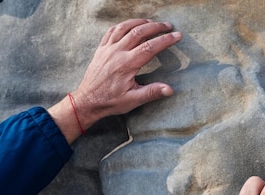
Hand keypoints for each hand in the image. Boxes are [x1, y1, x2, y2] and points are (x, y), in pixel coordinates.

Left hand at [49, 19, 181, 143]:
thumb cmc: (110, 101)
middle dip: (156, 27)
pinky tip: (130, 25)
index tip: (177, 36)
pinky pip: (112, 31)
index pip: (150, 47)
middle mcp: (117, 53)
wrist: (88, 101)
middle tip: (168, 25)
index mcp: (126, 64)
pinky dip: (123, 25)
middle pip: (139, 32)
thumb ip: (151, 93)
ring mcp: (107, 49)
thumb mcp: (133, 100)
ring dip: (140, 22)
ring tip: (152, 22)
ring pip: (125, 28)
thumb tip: (170, 89)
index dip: (165, 40)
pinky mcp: (101, 49)